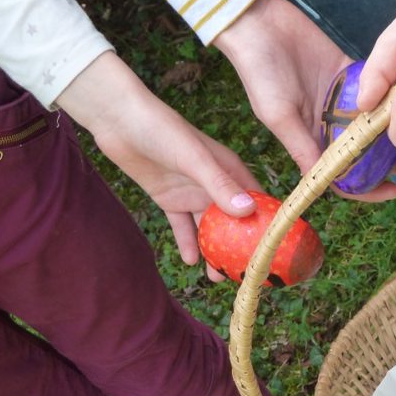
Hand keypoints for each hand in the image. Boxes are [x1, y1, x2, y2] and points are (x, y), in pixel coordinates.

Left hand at [56, 51, 260, 268]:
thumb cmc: (163, 131)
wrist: (119, 120)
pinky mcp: (170, 199)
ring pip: (209, 228)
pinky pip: (182, 226)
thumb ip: (220, 185)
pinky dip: (187, 242)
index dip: (268, 224)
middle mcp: (216, 184)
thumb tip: (248, 212)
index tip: (276, 250)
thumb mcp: (195, 159)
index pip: (258, 201)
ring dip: (213, 251)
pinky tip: (190, 261)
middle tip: (244, 273)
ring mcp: (192, 193)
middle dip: (239, 247)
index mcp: (231, 171)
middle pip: (234, 221)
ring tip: (216, 276)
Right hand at [213, 0, 395, 202]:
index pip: (344, 174)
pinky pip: (378, 91)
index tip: (394, 190)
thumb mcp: (278, 114)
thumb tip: (324, 182)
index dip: (368, 188)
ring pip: (378, 123)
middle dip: (395, 160)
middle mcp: (329, 125)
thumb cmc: (258, 72)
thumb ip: (302, 146)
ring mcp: (342, 101)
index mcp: (311, 141)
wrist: (258, 22)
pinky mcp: (349, 74)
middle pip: (369, 153)